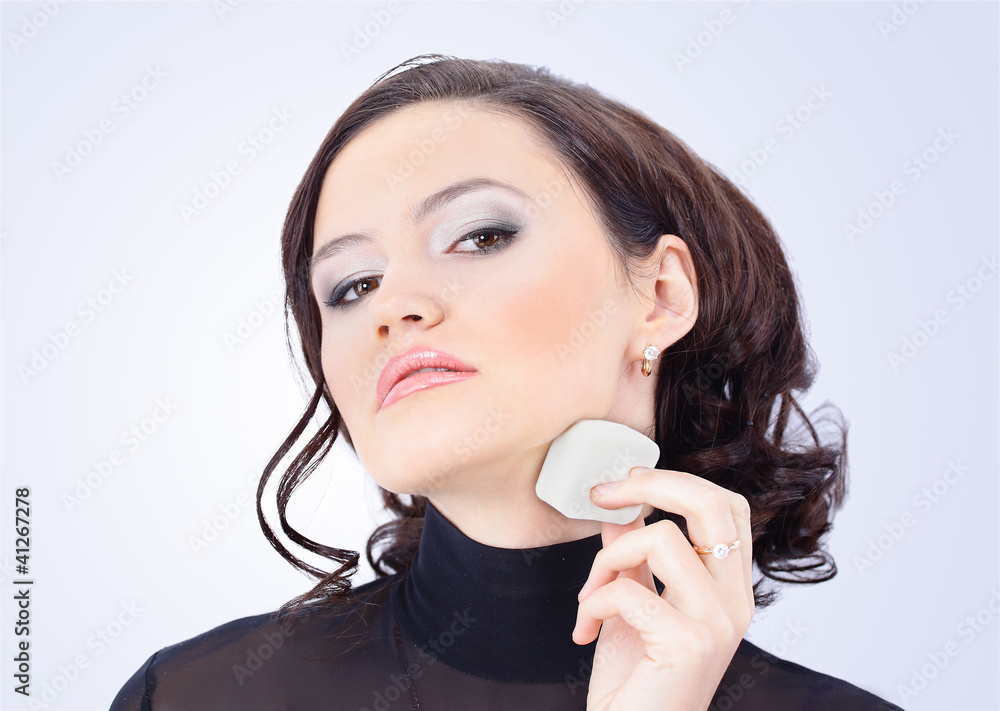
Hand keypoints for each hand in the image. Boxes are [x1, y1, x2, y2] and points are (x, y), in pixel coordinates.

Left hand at [572, 466, 754, 710]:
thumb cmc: (635, 680)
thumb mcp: (633, 604)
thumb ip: (632, 555)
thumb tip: (617, 506)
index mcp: (730, 589)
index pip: (728, 507)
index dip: (676, 482)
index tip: (625, 487)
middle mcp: (735, 602)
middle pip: (711, 504)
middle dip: (649, 485)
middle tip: (603, 496)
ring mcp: (717, 623)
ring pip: (662, 538)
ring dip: (606, 559)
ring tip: (590, 596)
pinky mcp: (688, 644)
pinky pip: (628, 589)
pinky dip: (593, 602)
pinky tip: (585, 629)